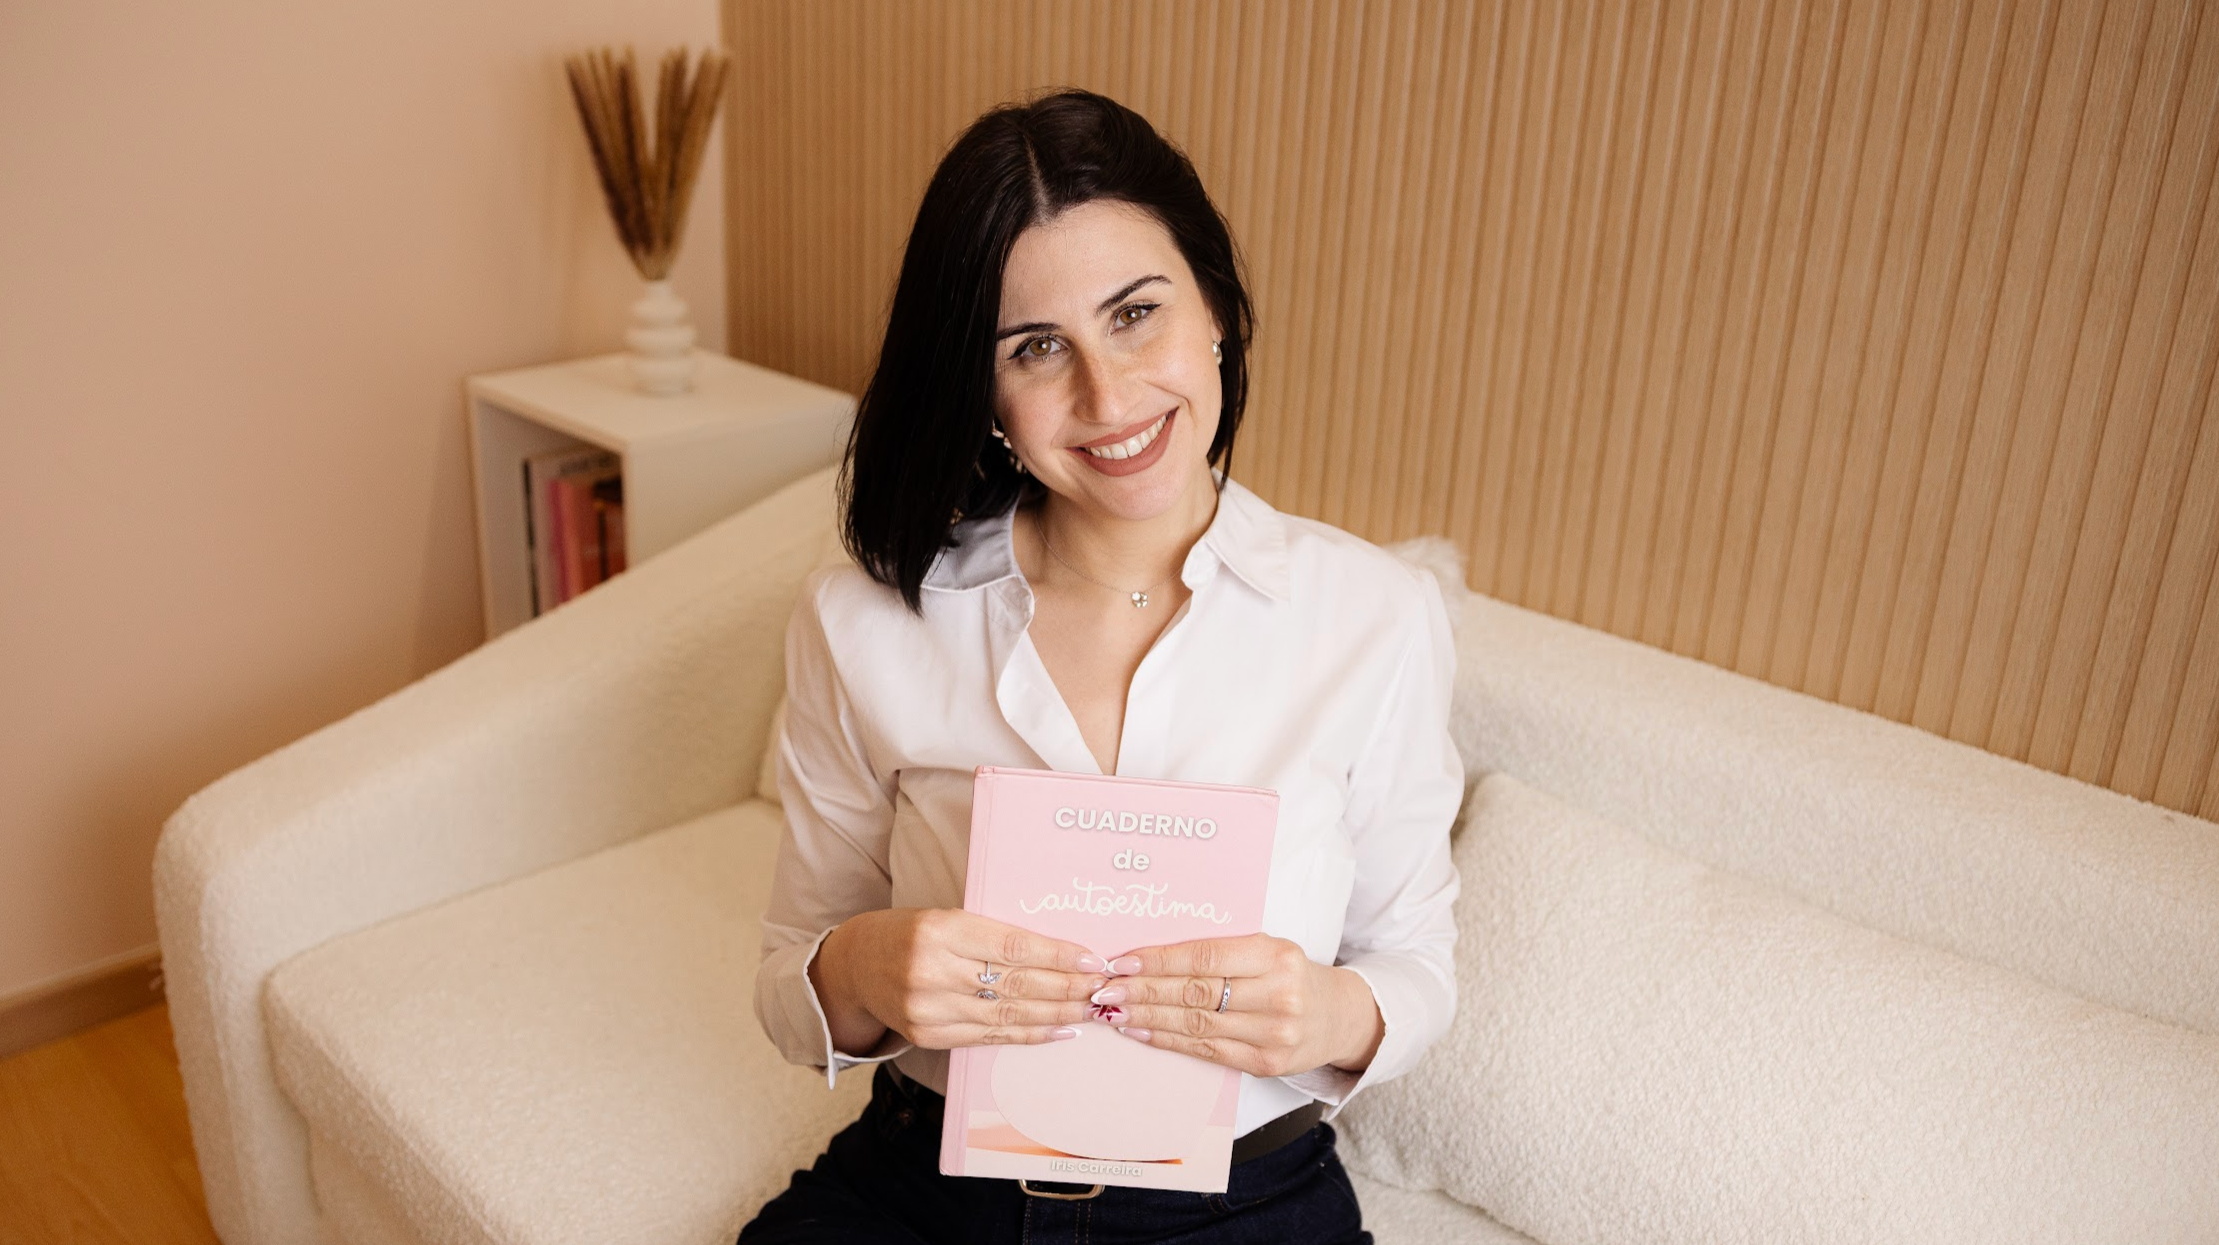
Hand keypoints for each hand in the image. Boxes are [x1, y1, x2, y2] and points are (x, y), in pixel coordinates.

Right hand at [811, 908, 1110, 1053]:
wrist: (856, 964)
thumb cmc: (912, 933)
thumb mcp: (948, 918)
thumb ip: (995, 934)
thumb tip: (1062, 952)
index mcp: (940, 929)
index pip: (1014, 946)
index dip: (1058, 955)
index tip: (1093, 960)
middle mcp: (932, 971)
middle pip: (1017, 984)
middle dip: (1067, 988)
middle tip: (1104, 989)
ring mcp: (928, 1009)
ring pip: (1009, 1015)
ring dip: (1057, 1015)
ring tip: (1091, 1010)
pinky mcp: (928, 1036)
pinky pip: (991, 1037)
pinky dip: (1030, 1036)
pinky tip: (1061, 1030)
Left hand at [1086, 934, 1383, 1077]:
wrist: (1338, 1016)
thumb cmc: (1290, 975)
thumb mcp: (1267, 949)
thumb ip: (1220, 951)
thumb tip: (1150, 956)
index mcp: (1275, 955)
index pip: (1205, 956)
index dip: (1159, 960)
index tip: (1122, 962)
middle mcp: (1277, 994)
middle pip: (1196, 993)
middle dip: (1144, 991)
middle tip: (1104, 989)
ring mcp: (1273, 1034)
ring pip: (1196, 1025)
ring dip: (1148, 1018)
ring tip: (1114, 1011)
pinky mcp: (1266, 1064)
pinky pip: (1206, 1051)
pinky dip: (1168, 1041)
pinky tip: (1140, 1033)